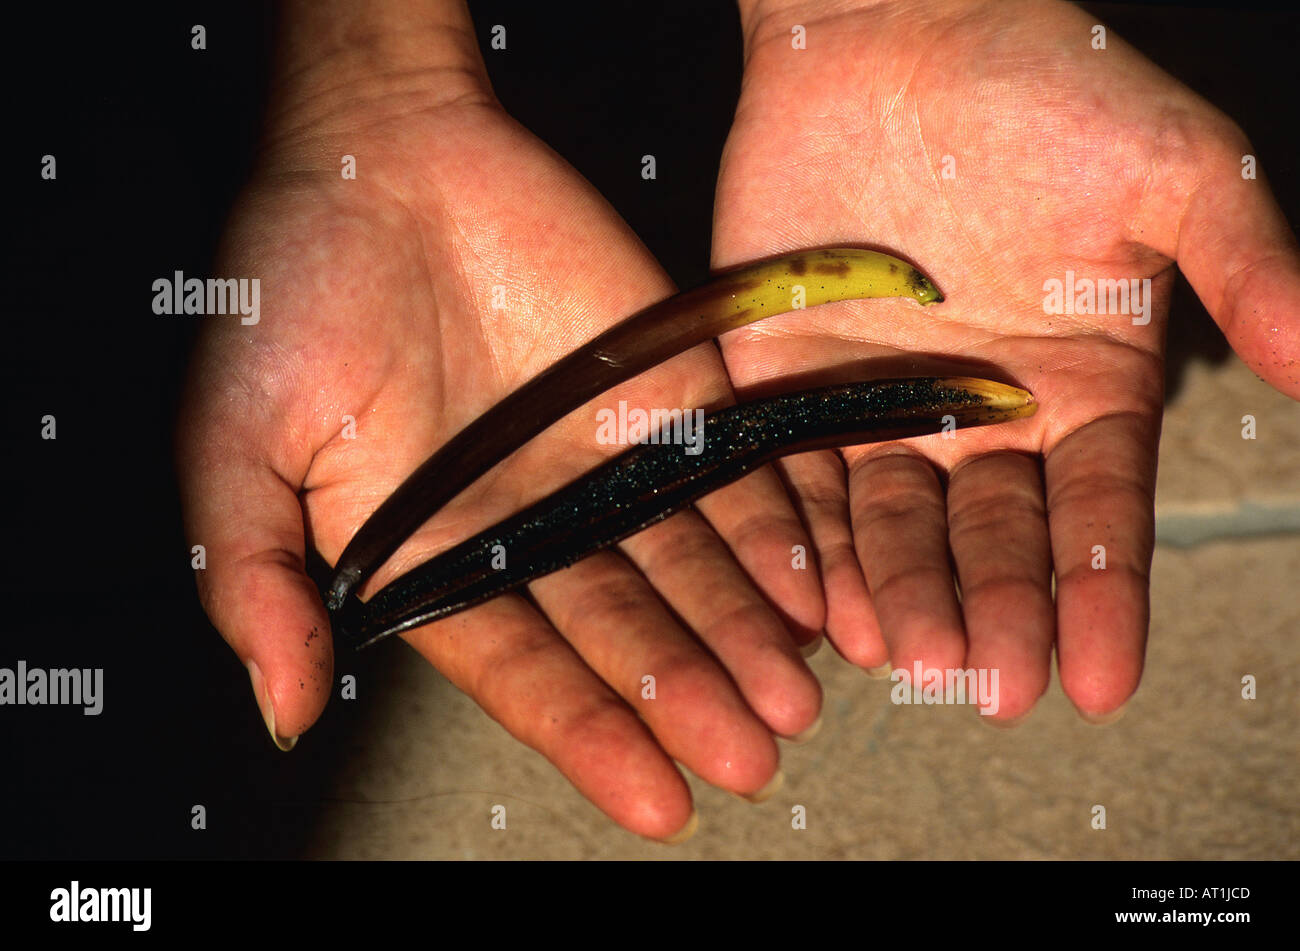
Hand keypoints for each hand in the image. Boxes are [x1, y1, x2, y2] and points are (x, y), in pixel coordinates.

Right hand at [178, 0, 824, 839]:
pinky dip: (770, 522)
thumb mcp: (237, 442)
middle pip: (623, 627)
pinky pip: (727, 467)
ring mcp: (603, 459)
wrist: (377, 156)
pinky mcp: (662, 391)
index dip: (587, 732)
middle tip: (752, 751)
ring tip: (793, 690)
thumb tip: (285, 713)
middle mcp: (532, 523)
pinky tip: (807, 582)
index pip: (523, 667)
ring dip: (742, 626)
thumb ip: (257, 579)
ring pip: (687, 562)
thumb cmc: (289, 294)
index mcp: (438, 555)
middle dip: (686, 692)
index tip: (657, 797)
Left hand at [713, 0, 1299, 721]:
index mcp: (1079, 387)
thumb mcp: (1173, 169)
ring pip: (894, 523)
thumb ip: (1245, 265)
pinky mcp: (793, 381)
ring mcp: (885, 403)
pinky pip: (800, 473)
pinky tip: (819, 598)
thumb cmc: (1046, 86)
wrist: (896, 33)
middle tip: (991, 683)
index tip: (1102, 675)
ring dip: (902, 593)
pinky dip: (809, 535)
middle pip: (991, 537)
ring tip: (910, 654)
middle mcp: (983, 413)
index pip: (1096, 512)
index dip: (1100, 594)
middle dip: (993, 611)